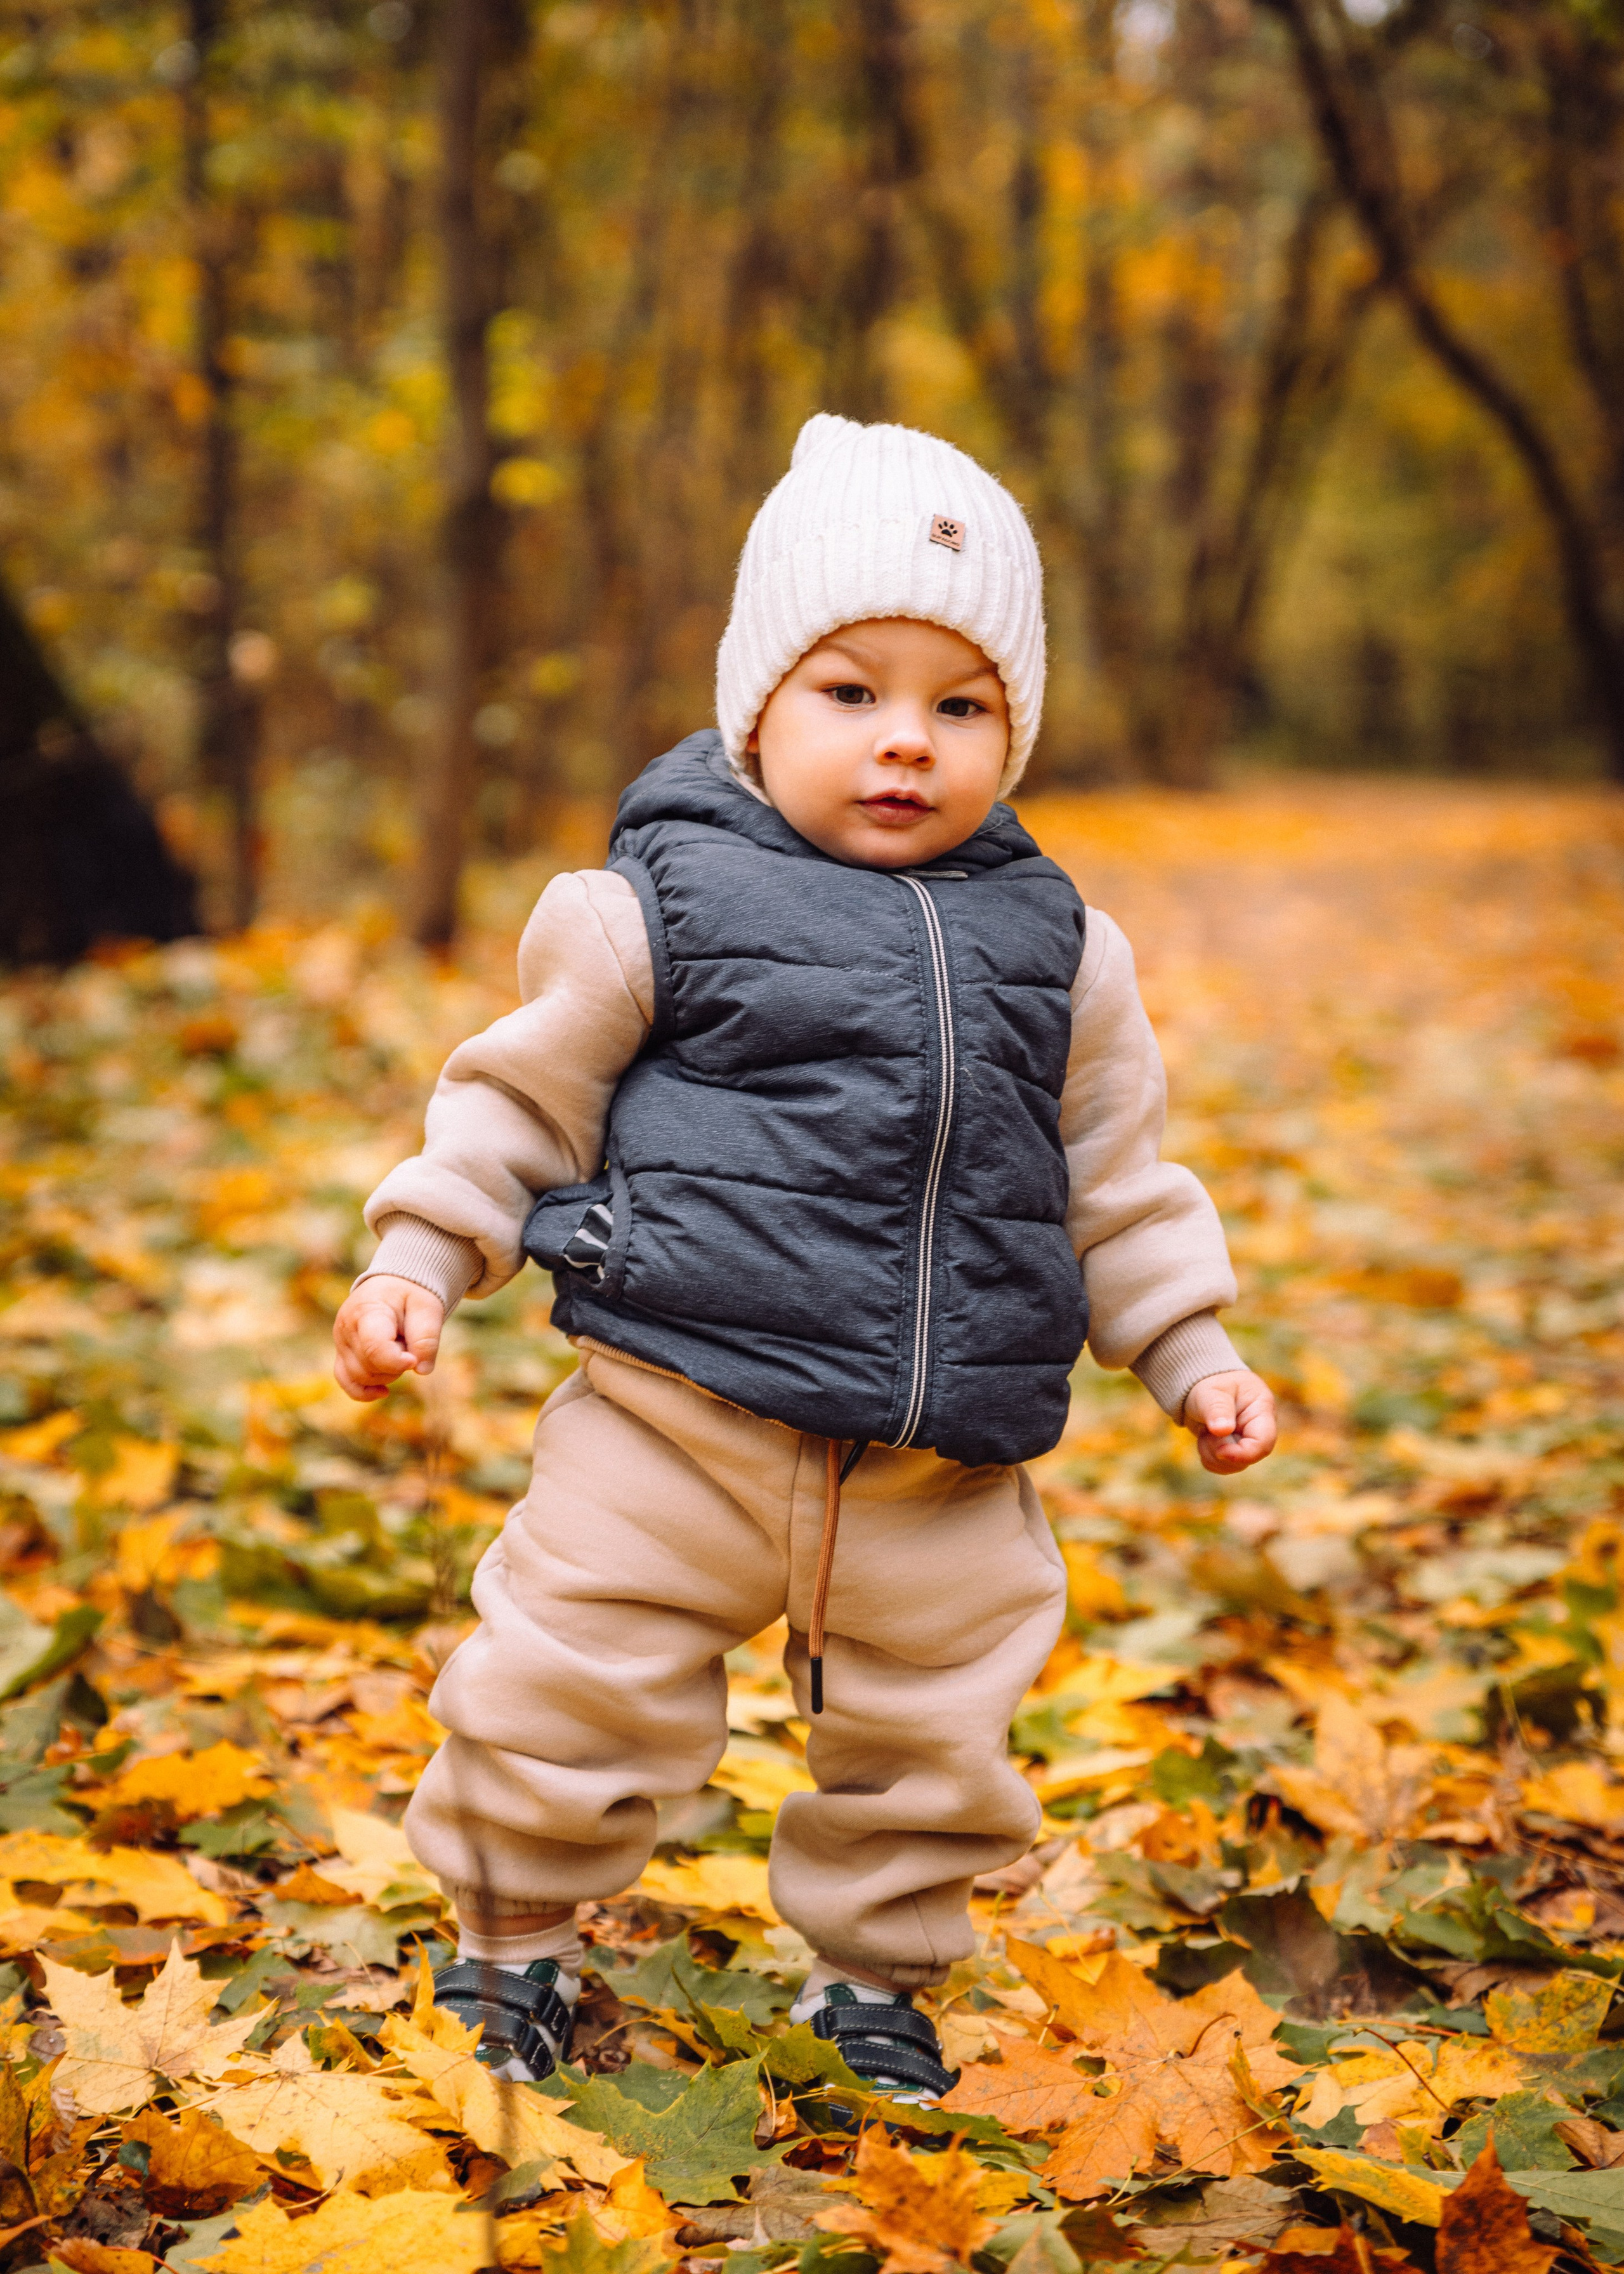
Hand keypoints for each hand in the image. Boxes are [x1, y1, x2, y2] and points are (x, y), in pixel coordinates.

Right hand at [332, 1276, 444, 1401]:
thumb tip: (421, 1370)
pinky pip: (346, 1381)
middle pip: (369, 1367)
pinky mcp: (342, 1354)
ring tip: (398, 1350)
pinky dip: (364, 1392)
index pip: (374, 1349)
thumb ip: (427, 1337)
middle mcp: (346, 1328)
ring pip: (360, 1378)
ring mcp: (341, 1342)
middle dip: (396, 1365)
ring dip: (387, 1374)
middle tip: (408, 1343)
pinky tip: (384, 1392)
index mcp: (366, 1311)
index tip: (414, 1359)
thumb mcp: (427, 1308)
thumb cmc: (411, 1295)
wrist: (393, 1285)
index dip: (397, 1362)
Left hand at [1183, 1369, 1276, 1473]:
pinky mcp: (1234, 1452)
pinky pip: (1222, 1467)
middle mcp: (1258, 1430)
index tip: (1220, 1452)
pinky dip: (1208, 1457)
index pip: (1264, 1442)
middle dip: (1219, 1449)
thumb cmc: (1210, 1383)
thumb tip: (1223, 1430)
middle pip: (1247, 1458)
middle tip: (1206, 1429)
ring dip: (1211, 1453)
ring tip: (1206, 1430)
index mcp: (1262, 1410)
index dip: (1243, 1453)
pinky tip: (1205, 1438)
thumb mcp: (1212, 1391)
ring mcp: (1247, 1443)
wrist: (1201, 1387)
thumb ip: (1218, 1408)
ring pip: (1233, 1466)